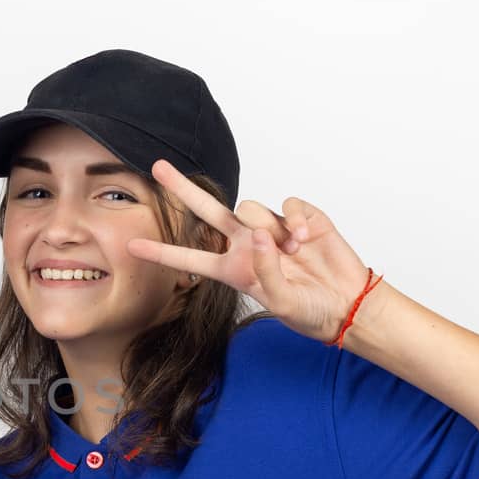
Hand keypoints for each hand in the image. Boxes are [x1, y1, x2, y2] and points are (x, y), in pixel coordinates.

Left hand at [127, 159, 374, 341]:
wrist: (348, 304)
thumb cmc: (310, 310)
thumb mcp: (280, 301)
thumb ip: (264, 270)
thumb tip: (260, 236)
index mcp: (233, 268)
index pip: (190, 258)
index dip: (162, 252)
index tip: (131, 246)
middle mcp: (247, 244)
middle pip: (208, 211)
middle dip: (182, 189)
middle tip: (158, 167)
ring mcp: (272, 229)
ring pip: (251, 209)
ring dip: (268, 229)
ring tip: (292, 252)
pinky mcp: (301, 218)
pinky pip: (287, 206)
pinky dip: (295, 220)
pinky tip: (306, 238)